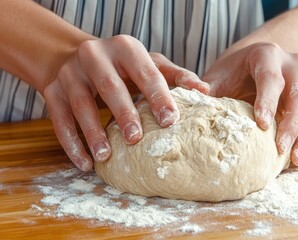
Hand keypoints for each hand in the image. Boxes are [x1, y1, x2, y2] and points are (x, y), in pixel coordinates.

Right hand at [43, 35, 208, 170]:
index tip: (170, 121)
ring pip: (80, 105)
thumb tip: (205, 91)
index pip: (146, 72)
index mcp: (125, 48)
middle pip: (110, 86)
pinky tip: (85, 162)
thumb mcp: (147, 63)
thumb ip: (174, 76)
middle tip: (136, 139)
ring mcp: (70, 74)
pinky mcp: (52, 91)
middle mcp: (95, 55)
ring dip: (93, 133)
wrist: (73, 56)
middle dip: (124, 113)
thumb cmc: (121, 65)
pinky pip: (60, 120)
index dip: (159, 96)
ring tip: (107, 156)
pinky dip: (72, 144)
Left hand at [203, 42, 297, 165]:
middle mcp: (291, 66)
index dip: (268, 102)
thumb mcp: (218, 77)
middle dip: (291, 124)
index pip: (271, 78)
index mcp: (266, 55)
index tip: (262, 125)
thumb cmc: (231, 73)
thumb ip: (208, 89)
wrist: (251, 66)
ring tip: (296, 160)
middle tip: (280, 149)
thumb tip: (196, 99)